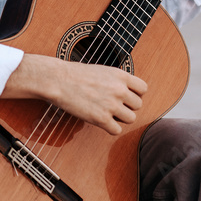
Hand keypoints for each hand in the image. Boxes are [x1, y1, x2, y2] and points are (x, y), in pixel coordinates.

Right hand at [3, 54, 146, 135]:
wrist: (57, 80)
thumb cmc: (75, 74)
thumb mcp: (102, 70)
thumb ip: (118, 81)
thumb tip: (129, 94)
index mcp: (121, 75)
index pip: (143, 89)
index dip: (135, 94)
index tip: (124, 96)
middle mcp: (119, 90)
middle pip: (138, 106)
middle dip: (126, 107)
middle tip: (112, 105)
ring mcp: (111, 105)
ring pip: (130, 119)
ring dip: (119, 118)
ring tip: (106, 113)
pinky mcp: (101, 118)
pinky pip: (117, 130)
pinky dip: (110, 128)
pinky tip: (100, 121)